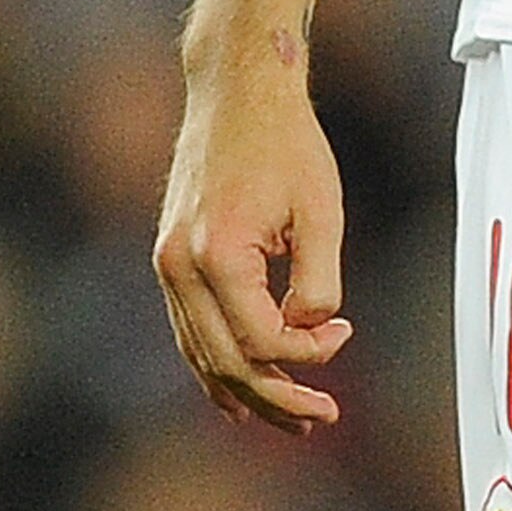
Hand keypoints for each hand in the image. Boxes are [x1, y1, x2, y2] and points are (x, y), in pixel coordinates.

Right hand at [154, 74, 352, 433]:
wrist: (238, 90)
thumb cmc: (286, 142)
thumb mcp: (321, 209)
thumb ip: (318, 280)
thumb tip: (307, 332)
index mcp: (217, 253)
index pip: (261, 339)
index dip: (308, 354)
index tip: (344, 333)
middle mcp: (180, 265)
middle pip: (225, 362)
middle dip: (276, 397)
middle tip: (322, 417)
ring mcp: (167, 263)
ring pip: (202, 355)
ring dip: (245, 392)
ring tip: (290, 420)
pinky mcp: (169, 258)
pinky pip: (189, 331)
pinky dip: (215, 365)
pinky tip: (241, 392)